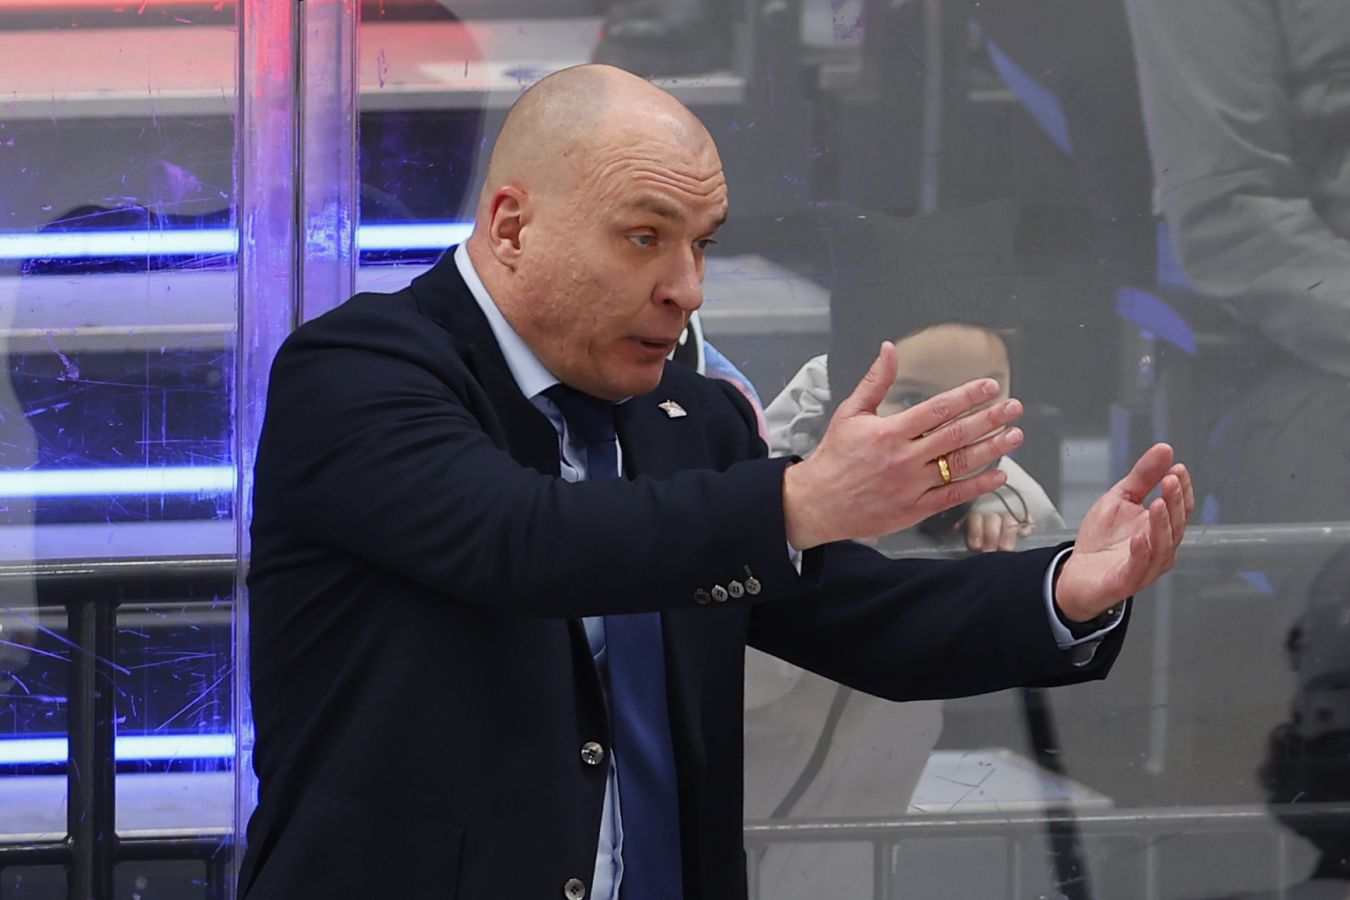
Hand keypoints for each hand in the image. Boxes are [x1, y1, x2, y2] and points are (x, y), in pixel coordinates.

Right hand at [783, 342, 1025, 548]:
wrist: (818, 503)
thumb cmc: (834, 456)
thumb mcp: (850, 413)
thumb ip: (874, 381)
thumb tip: (889, 349)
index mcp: (889, 431)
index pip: (938, 409)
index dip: (968, 396)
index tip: (990, 386)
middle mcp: (904, 458)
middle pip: (956, 435)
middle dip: (989, 419)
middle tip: (1014, 408)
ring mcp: (911, 485)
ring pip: (959, 465)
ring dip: (991, 449)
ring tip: (1014, 436)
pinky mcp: (914, 508)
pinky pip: (952, 496)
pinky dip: (978, 486)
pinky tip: (998, 475)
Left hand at [1055, 443, 1194, 621]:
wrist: (1077, 574)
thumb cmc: (1102, 539)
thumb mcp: (1119, 499)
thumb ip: (1142, 477)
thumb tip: (1164, 449)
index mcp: (1160, 528)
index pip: (1181, 508)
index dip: (1182, 489)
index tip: (1177, 468)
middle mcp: (1160, 548)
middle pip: (1175, 525)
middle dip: (1174, 502)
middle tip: (1170, 480)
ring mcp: (1146, 567)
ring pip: (1163, 547)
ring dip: (1162, 525)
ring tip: (1157, 503)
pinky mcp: (1126, 581)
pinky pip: (1139, 567)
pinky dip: (1141, 552)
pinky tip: (1139, 537)